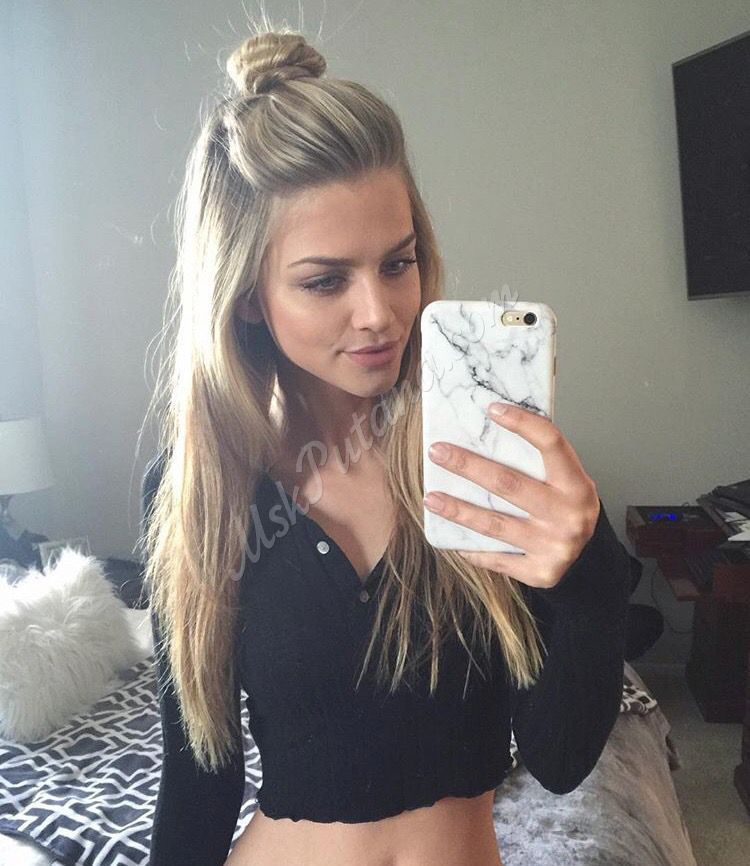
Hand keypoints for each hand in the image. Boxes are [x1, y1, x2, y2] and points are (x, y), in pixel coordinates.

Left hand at [424, 402, 600, 589]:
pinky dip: (471, 547)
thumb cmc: (566, 508)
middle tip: (437, 452)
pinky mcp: (540, 573)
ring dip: (458, 510)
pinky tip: (449, 535)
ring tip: (431, 497)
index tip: (491, 409)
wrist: (589, 560)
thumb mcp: (567, 480)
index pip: (551, 443)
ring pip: (494, 523)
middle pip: (508, 484)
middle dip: (468, 466)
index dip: (522, 423)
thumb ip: (539, 460)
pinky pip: (496, 558)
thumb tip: (491, 426)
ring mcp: (554, 546)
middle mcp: (568, 515)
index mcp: (576, 484)